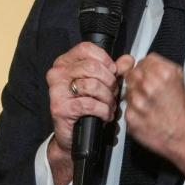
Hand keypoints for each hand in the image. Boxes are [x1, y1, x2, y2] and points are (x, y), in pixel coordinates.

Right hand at [45, 42, 122, 184]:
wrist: (71, 135)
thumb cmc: (84, 108)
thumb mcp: (101, 84)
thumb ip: (114, 71)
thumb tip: (127, 60)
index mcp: (64, 63)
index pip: (86, 49)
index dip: (105, 60)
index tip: (112, 72)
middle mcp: (57, 73)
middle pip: (92, 67)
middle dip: (110, 82)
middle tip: (113, 93)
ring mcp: (56, 90)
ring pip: (93, 85)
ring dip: (107, 98)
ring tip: (109, 106)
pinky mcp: (60, 107)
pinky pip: (90, 104)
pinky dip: (103, 111)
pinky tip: (104, 115)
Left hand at [121, 53, 184, 178]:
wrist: (184, 136)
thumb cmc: (181, 110)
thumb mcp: (179, 79)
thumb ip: (160, 65)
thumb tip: (145, 61)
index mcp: (163, 73)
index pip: (142, 61)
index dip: (145, 69)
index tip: (149, 75)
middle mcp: (149, 86)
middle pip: (131, 74)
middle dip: (138, 81)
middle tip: (148, 91)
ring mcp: (138, 102)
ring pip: (127, 90)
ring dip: (134, 95)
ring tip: (148, 104)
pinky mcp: (130, 117)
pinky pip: (125, 107)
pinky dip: (133, 110)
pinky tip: (145, 114)